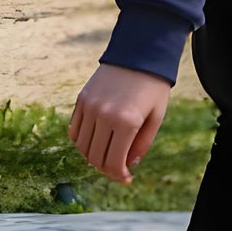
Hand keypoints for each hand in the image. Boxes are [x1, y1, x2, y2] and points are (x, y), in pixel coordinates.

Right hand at [70, 64, 170, 183]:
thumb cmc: (153, 85)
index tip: (125, 178)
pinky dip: (81, 142)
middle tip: (116, 169)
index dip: (118, 175)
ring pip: (82, 147)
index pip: (114, 162)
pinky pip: (74, 130)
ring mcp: (90, 107)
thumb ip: (143, 144)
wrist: (140, 52)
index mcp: (127, 122)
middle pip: (95, 158)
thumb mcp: (157, 115)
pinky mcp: (81, 99)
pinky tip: (95, 141)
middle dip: (106, 169)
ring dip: (92, 157)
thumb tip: (128, 165)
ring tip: (106, 154)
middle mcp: (105, 116)